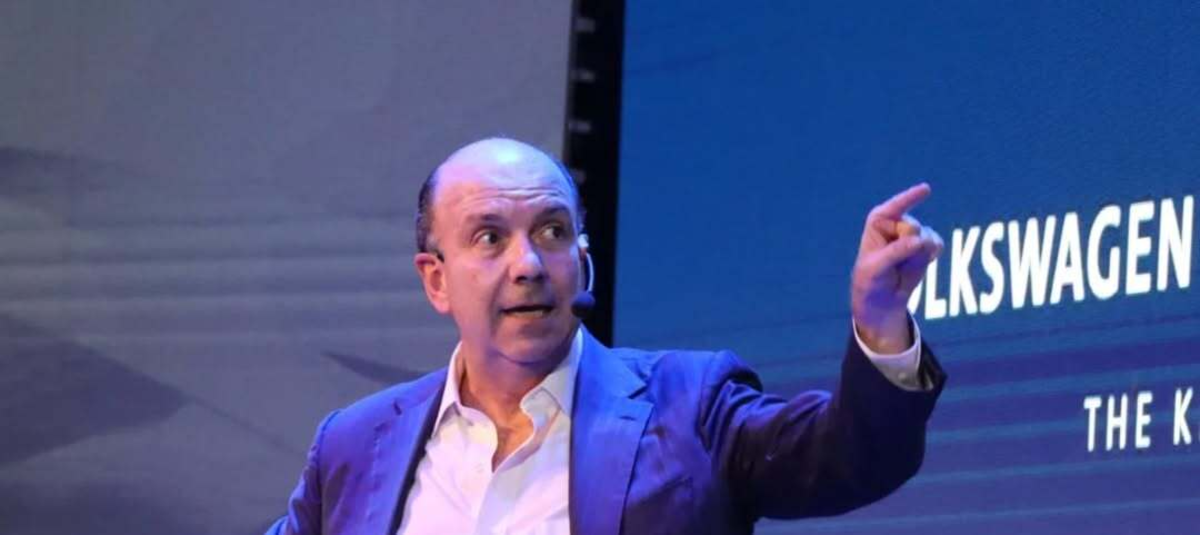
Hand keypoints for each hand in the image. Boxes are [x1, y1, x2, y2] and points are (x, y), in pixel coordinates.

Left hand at [851, 183, 943, 353]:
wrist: (882, 299)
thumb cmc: (871, 279)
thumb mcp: (876, 267)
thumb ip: (897, 252)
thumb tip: (920, 241)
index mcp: (879, 221)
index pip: (895, 207)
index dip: (911, 198)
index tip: (926, 189)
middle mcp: (897, 223)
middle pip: (914, 228)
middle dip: (908, 247)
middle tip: (894, 263)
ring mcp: (914, 233)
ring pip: (928, 238)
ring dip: (918, 256)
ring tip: (902, 265)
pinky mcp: (927, 244)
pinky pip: (937, 245)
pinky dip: (929, 257)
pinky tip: (915, 266)